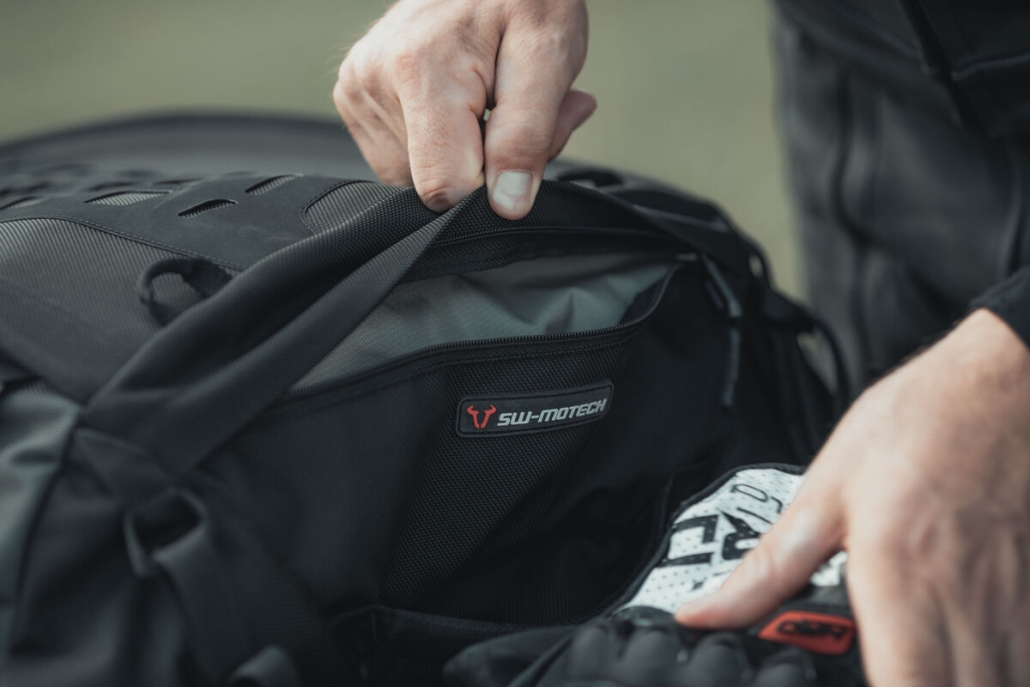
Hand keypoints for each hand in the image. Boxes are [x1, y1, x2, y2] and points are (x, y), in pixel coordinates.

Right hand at [333, 0, 594, 218]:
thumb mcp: (551, 56)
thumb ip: (529, 135)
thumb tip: (506, 205)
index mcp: (419, 69)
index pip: (444, 188)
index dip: (490, 185)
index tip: (515, 145)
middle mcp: (374, 78)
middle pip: (430, 185)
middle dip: (480, 166)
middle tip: (509, 111)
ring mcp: (357, 87)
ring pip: (414, 177)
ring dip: (460, 156)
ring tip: (485, 102)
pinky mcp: (353, 96)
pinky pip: (399, 159)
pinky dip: (435, 145)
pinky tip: (456, 103)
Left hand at [676, 309, 1029, 685]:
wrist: (1006, 385)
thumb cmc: (920, 425)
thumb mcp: (824, 493)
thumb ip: (766, 570)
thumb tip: (703, 614)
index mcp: (900, 581)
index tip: (830, 682)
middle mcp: (965, 608)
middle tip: (865, 666)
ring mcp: (1013, 611)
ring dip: (950, 685)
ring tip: (905, 661)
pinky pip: (1019, 665)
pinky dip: (988, 672)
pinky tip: (953, 657)